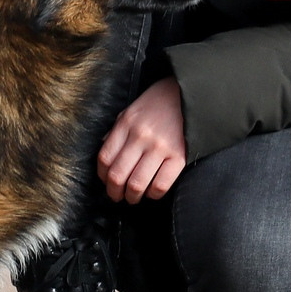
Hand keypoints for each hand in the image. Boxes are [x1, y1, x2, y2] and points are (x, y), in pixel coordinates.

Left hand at [98, 77, 186, 202]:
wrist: (189, 94)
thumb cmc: (158, 104)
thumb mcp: (131, 111)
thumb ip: (117, 132)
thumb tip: (107, 158)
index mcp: (126, 124)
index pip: (105, 159)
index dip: (102, 176)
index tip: (106, 182)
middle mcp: (141, 136)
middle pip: (117, 175)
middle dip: (114, 192)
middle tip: (117, 196)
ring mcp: (160, 147)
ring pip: (136, 184)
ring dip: (132, 197)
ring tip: (133, 197)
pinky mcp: (179, 155)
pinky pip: (161, 185)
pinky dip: (154, 194)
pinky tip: (152, 191)